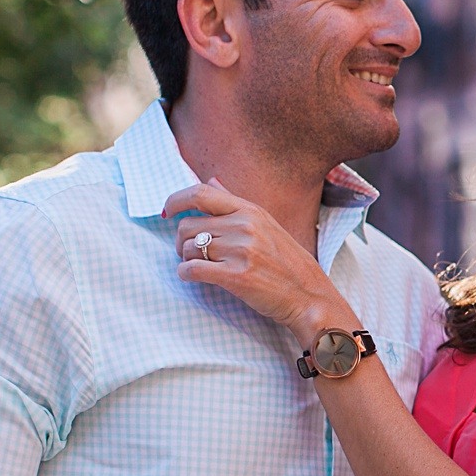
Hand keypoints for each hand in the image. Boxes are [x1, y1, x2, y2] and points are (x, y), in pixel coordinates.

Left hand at [164, 181, 351, 343]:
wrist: (309, 296)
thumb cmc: (287, 263)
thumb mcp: (266, 224)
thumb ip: (235, 203)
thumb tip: (211, 179)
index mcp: (250, 210)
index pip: (201, 193)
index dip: (176, 200)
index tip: (166, 212)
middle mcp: (245, 226)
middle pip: (188, 225)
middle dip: (181, 241)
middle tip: (188, 253)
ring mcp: (241, 251)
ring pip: (189, 248)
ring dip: (186, 259)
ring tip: (199, 267)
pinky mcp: (236, 276)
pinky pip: (192, 269)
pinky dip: (186, 274)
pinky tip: (193, 277)